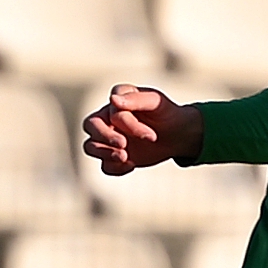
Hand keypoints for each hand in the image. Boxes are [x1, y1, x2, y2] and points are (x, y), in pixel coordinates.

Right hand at [84, 84, 202, 173]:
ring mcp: (108, 137)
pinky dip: (114, 167)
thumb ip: (135, 99)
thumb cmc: (165, 112)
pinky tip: (131, 164)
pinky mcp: (113, 155)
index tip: (150, 134)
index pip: (110, 111)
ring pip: (90, 146)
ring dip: (104, 153)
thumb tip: (112, 99)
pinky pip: (104, 165)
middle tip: (124, 145)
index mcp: (117, 99)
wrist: (177, 133)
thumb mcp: (155, 102)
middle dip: (106, 137)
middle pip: (91, 126)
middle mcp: (107, 117)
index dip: (126, 123)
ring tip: (124, 157)